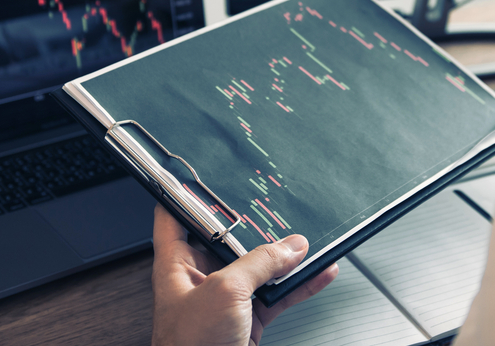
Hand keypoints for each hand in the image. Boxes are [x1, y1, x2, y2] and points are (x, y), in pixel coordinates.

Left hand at [150, 205, 338, 345]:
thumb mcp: (224, 292)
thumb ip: (258, 263)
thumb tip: (288, 247)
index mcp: (176, 264)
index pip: (175, 214)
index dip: (187, 191)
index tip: (207, 171)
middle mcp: (199, 279)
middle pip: (228, 240)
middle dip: (253, 225)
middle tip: (274, 206)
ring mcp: (225, 301)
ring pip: (258, 268)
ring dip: (284, 256)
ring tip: (306, 240)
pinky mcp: (246, 322)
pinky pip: (277, 295)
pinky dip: (299, 285)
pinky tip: (319, 272)